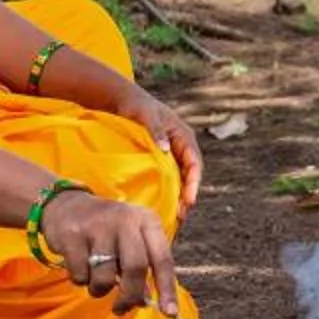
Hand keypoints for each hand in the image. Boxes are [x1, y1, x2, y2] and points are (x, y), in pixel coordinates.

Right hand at [40, 192, 177, 315]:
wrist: (67, 205)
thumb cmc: (107, 231)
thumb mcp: (131, 240)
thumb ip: (142, 267)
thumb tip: (145, 302)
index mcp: (146, 220)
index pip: (162, 258)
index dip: (167, 289)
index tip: (170, 313)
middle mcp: (125, 219)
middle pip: (135, 268)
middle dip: (130, 296)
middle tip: (120, 308)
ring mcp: (98, 225)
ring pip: (105, 277)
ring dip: (99, 290)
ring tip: (96, 281)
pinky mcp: (72, 234)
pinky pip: (80, 275)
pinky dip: (80, 280)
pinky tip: (80, 267)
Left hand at [120, 88, 205, 207]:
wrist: (125, 101)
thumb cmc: (137, 106)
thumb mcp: (146, 116)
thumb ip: (156, 131)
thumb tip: (166, 149)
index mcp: (184, 136)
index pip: (194, 163)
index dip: (193, 183)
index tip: (189, 200)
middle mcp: (182, 146)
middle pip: (190, 175)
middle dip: (188, 195)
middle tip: (181, 215)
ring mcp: (173, 153)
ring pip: (181, 179)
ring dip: (179, 197)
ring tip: (175, 217)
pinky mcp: (162, 159)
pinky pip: (170, 178)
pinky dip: (169, 191)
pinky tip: (163, 206)